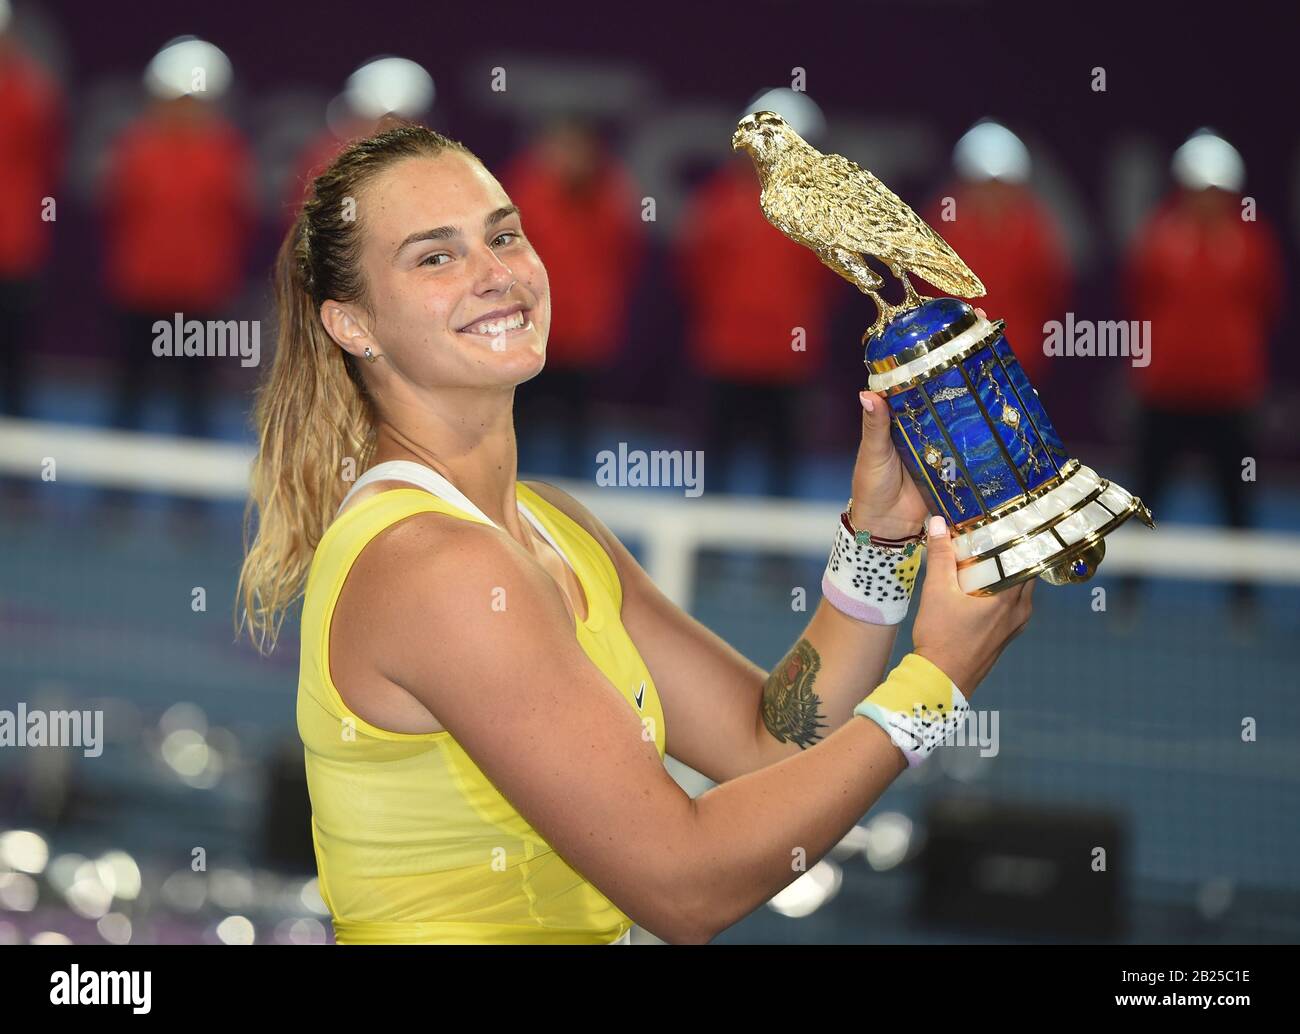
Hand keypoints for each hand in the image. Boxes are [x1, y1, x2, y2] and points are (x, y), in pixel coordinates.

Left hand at [850, 307, 986, 539]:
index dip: (932, 349)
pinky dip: (997, 432)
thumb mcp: (873, 453)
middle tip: (987, 335)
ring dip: (988, 394)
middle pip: (950, 387)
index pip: (918, 375)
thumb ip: (875, 427)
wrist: (887, 530)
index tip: (948, 322)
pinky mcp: (962, 465)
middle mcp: (927, 423)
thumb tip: (867, 393)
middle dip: (968, 363)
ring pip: (969, 413)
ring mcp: (947, 443)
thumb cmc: (871, 487)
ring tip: (1008, 368)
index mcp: (904, 415)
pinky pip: (980, 446)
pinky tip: (1015, 416)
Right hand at [910, 513, 1033, 697]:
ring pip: (1019, 588)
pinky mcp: (1006, 635)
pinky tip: (980, 587)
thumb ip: (941, 556)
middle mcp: (1020, 610)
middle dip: (1010, 554)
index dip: (1019, 537)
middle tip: (992, 535)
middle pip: (1025, 571)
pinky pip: (1012, 604)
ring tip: (985, 558)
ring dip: (1005, 573)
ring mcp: (1015, 625)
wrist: (940, 679)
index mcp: (1008, 596)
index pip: (1027, 557)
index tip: (1009, 520)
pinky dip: (1001, 591)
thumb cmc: (940, 638)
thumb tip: (939, 523)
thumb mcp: (936, 591)